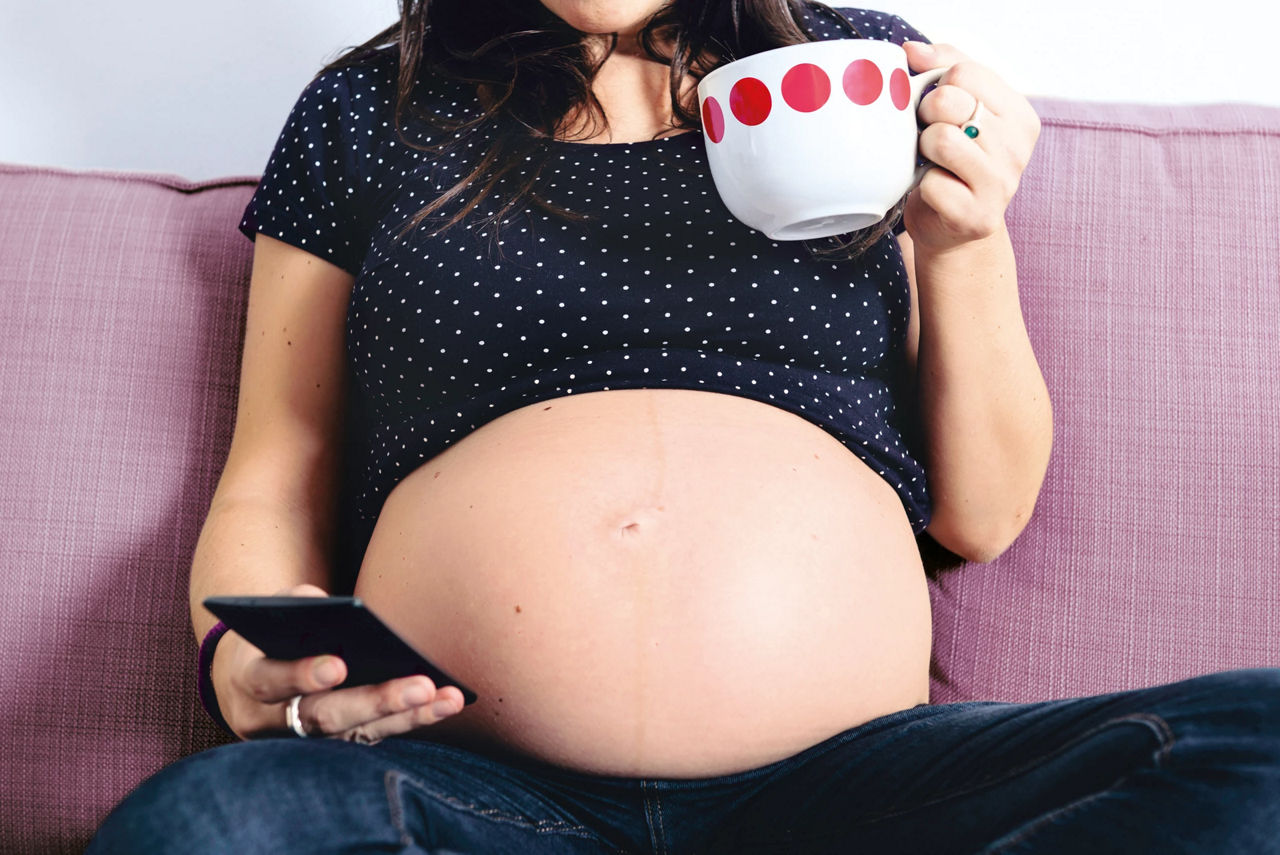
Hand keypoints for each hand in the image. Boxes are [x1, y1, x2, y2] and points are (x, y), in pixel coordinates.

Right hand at [210, 583, 464, 742]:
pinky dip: (412, 721)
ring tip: (448, 698)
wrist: (255, 677)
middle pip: (325, 717)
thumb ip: (297, 605)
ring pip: (357, 734)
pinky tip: (446, 703)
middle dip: (375, 701)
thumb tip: (333, 609)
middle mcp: (275, 722)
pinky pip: (376, 737)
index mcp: (250, 682)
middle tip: (419, 686)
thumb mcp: (275, 610)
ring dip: (407, 717)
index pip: (272, 681)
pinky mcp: (337, 744)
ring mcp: (306, 741)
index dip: (302, 675)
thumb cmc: (276, 632)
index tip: (338, 666)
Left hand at [901, 41, 1040, 250]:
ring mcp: (1003, 183)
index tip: (936, 111)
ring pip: (940, 140)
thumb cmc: (950, 164)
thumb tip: (911, 50)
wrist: (953, 232)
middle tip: (929, 138)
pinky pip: (932, 184)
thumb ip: (942, 68)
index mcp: (1019, 114)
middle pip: (949, 101)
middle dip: (925, 116)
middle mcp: (1018, 146)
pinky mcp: (979, 216)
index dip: (936, 87)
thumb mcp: (955, 110)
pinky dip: (922, 187)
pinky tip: (935, 192)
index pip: (964, 71)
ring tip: (931, 163)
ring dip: (922, 151)